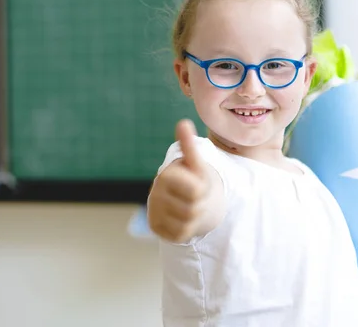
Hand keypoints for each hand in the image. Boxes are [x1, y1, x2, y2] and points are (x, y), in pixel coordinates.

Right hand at [148, 119, 209, 242]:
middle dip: (200, 203)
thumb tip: (183, 122)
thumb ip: (189, 145)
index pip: (196, 190)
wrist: (183, 197)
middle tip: (195, 196)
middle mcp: (155, 194)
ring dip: (195, 216)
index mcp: (166, 176)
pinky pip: (180, 234)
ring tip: (189, 205)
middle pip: (193, 208)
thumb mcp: (195, 162)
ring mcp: (154, 212)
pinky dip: (187, 229)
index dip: (203, 188)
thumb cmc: (192, 177)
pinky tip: (182, 218)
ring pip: (188, 222)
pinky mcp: (156, 229)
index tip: (196, 181)